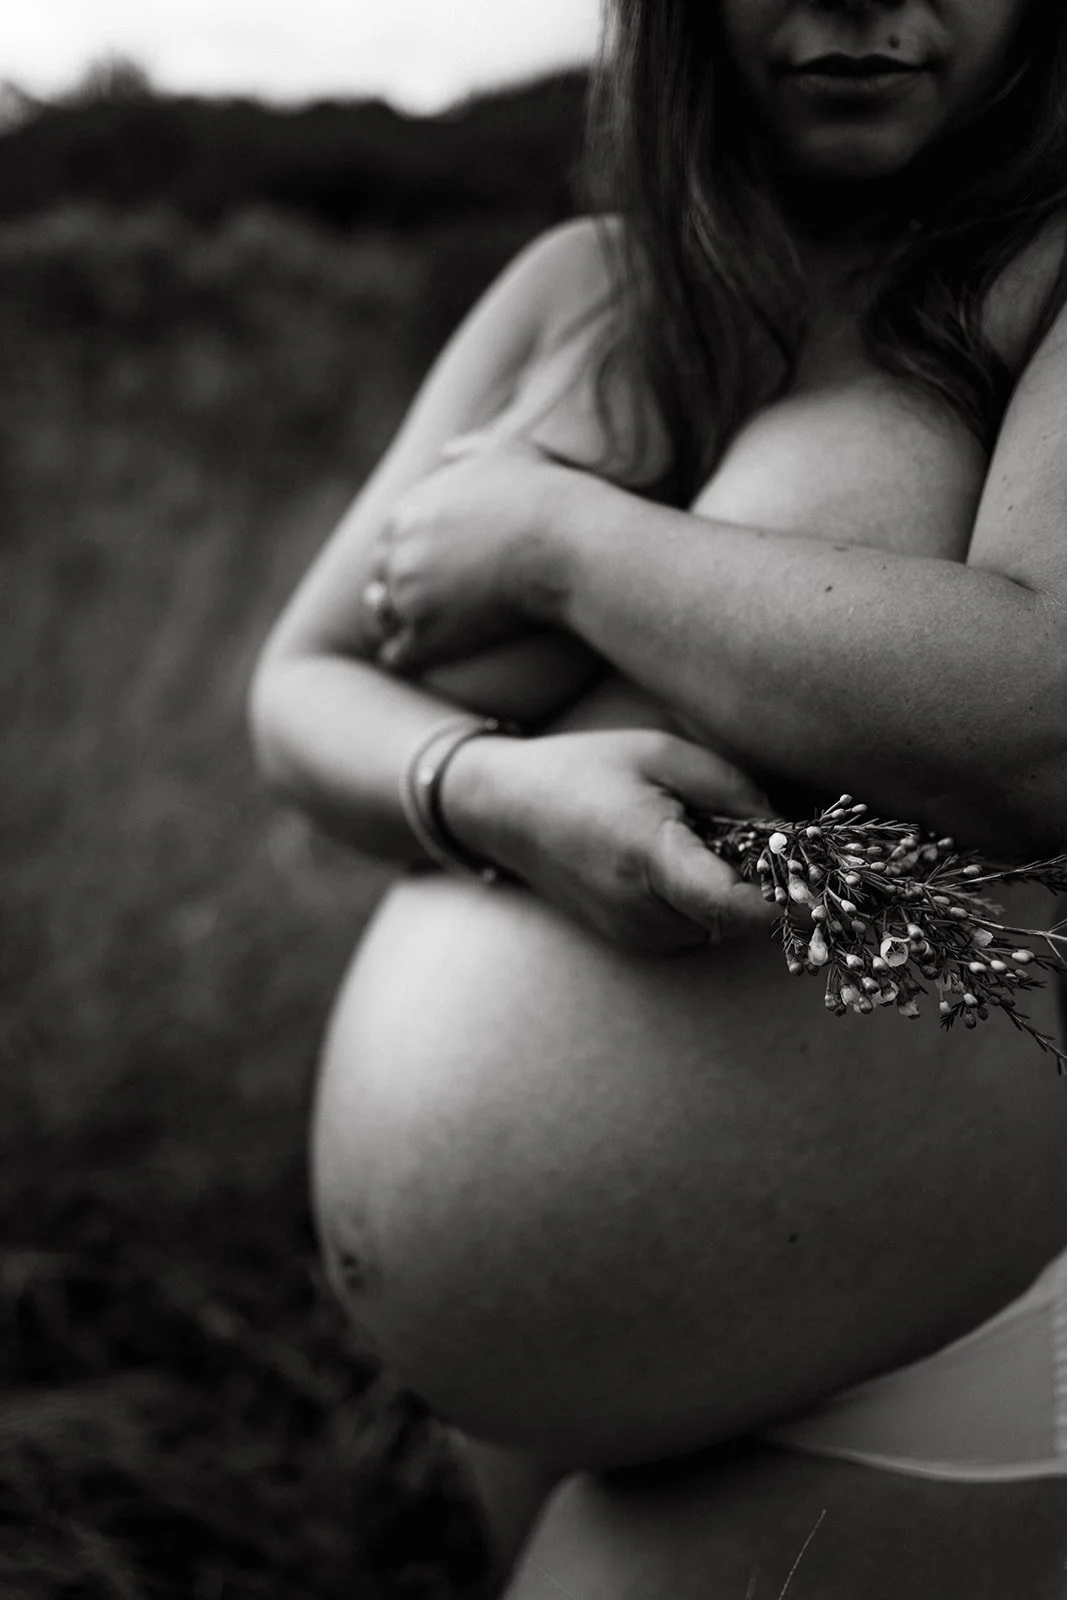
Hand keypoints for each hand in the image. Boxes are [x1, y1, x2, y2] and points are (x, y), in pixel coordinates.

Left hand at [365, 434, 575, 671]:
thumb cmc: (545, 493)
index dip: (407, 554)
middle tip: (418, 605)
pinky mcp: (427, 635)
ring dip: (397, 625)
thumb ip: (469, 449)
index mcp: (409, 509)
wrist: (564, 541)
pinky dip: (405, 658)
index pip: (389, 538)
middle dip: (396, 587)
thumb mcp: (505, 450)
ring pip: (384, 617)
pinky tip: (418, 662)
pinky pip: (397, 655)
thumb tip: (447, 452)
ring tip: (413, 636)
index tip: (426, 568)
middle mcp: (399, 552)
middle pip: (381, 576)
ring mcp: (409, 596)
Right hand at [441, 728, 778, 953]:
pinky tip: (678, 858)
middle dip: (762, 880)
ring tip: (699, 836)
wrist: (507, 810)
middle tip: (750, 829)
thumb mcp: (664, 753)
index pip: (735, 906)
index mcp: (648, 857)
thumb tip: (794, 832)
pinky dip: (706, 899)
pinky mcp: (636, 943)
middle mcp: (642, 911)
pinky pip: (698, 928)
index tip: (818, 874)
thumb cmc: (587, 770)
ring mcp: (636, 935)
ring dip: (733, 889)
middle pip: (741, 917)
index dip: (787, 898)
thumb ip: (735, 791)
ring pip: (723, 926)